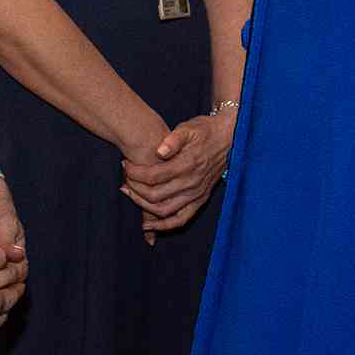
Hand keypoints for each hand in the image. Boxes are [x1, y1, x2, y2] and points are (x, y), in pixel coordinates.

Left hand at [123, 111, 231, 238]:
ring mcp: (196, 194)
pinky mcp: (200, 201)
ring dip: (142, 206)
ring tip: (129, 194)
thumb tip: (159, 151)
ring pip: (164, 210)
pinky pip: (180, 220)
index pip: (153, 176)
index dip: (134, 173)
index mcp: (187, 164)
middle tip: (124, 178)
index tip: (125, 165)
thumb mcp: (188, 128)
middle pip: (154, 195)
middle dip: (134, 188)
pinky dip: (163, 226)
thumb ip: (173, 139)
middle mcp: (192, 183)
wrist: (229, 139)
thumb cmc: (204, 131)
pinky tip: (148, 224)